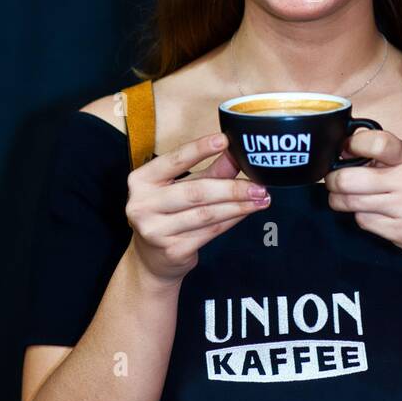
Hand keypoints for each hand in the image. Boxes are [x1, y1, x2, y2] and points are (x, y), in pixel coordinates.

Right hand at [125, 133, 270, 283]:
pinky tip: (246, 213)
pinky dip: (231, 220)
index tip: (225, 140)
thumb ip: (211, 170)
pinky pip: (210, 232)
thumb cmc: (168, 214)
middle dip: (231, 188)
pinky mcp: (172, 250)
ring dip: (238, 206)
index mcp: (141, 180)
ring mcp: (155, 230)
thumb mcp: (183, 186)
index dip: (200, 149)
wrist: (151, 260)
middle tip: (258, 185)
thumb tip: (236, 152)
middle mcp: (142, 204)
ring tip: (260, 199)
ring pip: (206, 214)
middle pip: (195, 192)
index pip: (174, 160)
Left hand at [324, 127, 401, 271]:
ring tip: (342, 199)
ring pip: (351, 202)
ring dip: (339, 201)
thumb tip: (345, 147)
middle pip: (350, 179)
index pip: (378, 142)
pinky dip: (360, 217)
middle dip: (333, 181)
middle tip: (332, 181)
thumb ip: (385, 155)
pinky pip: (363, 221)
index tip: (343, 150)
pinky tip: (369, 214)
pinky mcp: (400, 230)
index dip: (352, 145)